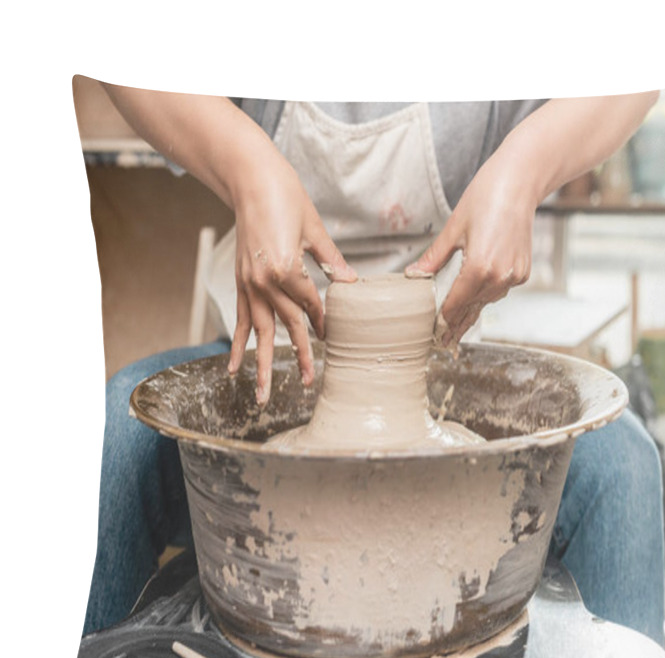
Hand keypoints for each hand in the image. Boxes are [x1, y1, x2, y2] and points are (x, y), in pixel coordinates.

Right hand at [228, 152, 356, 403]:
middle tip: (307, 383)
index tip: (330, 336)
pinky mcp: (240, 282)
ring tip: (263, 393)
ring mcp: (249, 284)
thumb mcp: (315, 229)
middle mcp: (265, 282)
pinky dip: (238, 345)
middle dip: (299, 356)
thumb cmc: (285, 198)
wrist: (250, 179)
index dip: (323, 321)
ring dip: (262, 364)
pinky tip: (235, 368)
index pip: (311, 306)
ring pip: (260, 332)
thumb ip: (331, 260)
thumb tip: (351, 283)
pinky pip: (241, 320)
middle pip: (287, 326)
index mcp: (288, 269)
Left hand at [404, 142, 537, 347]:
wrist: (521, 182)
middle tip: (443, 343)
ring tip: (455, 327)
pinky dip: (487, 294)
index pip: (456, 304)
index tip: (434, 336)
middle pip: (472, 308)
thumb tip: (414, 274)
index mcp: (479, 267)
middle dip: (456, 325)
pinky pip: (500, 290)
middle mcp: (500, 276)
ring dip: (472, 311)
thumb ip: (435, 257)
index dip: (443, 322)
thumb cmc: (486, 197)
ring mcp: (515, 275)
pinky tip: (476, 298)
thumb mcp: (453, 228)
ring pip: (487, 300)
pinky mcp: (523, 271)